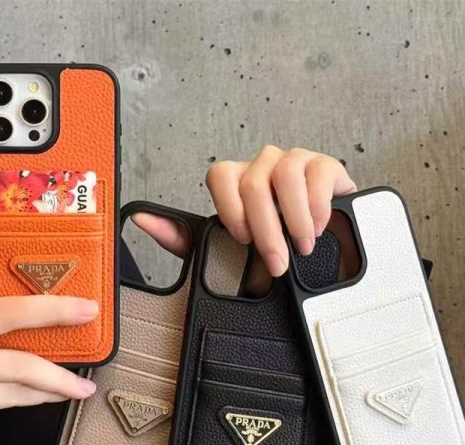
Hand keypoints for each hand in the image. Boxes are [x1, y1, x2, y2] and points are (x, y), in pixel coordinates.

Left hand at [133, 146, 355, 275]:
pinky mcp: (324, 165)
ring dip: (292, 220)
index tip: (242, 240)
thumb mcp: (223, 249)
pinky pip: (317, 173)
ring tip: (300, 246)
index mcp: (236, 181)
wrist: (319, 250)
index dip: (230, 208)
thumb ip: (182, 237)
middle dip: (266, 232)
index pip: (219, 173)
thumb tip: (139, 219)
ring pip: (285, 174)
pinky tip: (317, 227)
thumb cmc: (269, 246)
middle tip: (276, 263)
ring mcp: (293, 161)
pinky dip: (317, 207)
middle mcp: (262, 166)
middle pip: (254, 182)